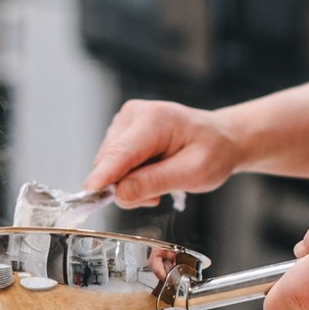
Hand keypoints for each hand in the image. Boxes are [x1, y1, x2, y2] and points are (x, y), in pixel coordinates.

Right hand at [83, 99, 242, 207]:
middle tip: (159, 194)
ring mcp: (124, 122)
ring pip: (108, 166)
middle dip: (127, 187)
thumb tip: (120, 194)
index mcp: (154, 119)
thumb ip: (156, 181)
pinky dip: (129, 177)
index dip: (104, 176)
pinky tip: (152, 173)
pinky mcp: (121, 133)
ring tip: (161, 179)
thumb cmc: (213, 151)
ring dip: (130, 183)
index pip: (121, 153)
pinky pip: (112, 164)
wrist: (219, 138)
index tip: (88, 194)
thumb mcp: (194, 172)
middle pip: (109, 163)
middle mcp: (133, 115)